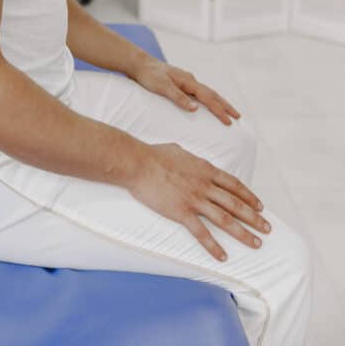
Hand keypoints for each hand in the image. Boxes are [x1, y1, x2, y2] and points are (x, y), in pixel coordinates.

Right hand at [129, 142, 270, 261]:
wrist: (139, 163)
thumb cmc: (155, 155)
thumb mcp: (180, 151)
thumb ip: (192, 160)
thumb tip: (194, 161)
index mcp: (205, 170)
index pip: (234, 185)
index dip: (249, 196)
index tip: (260, 206)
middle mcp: (204, 185)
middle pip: (235, 203)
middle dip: (254, 217)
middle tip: (268, 228)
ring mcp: (194, 199)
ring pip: (225, 219)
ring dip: (243, 233)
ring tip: (256, 243)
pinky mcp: (182, 212)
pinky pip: (201, 232)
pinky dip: (213, 246)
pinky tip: (223, 256)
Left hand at [132, 56, 240, 125]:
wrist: (138, 64)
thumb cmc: (148, 75)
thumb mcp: (162, 87)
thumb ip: (178, 97)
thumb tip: (195, 108)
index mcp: (188, 81)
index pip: (208, 98)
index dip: (220, 110)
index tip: (230, 122)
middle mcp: (190, 80)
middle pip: (212, 94)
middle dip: (225, 106)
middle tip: (238, 117)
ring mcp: (185, 81)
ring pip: (207, 92)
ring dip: (218, 102)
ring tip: (228, 111)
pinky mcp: (180, 83)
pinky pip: (198, 93)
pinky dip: (207, 99)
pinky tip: (206, 105)